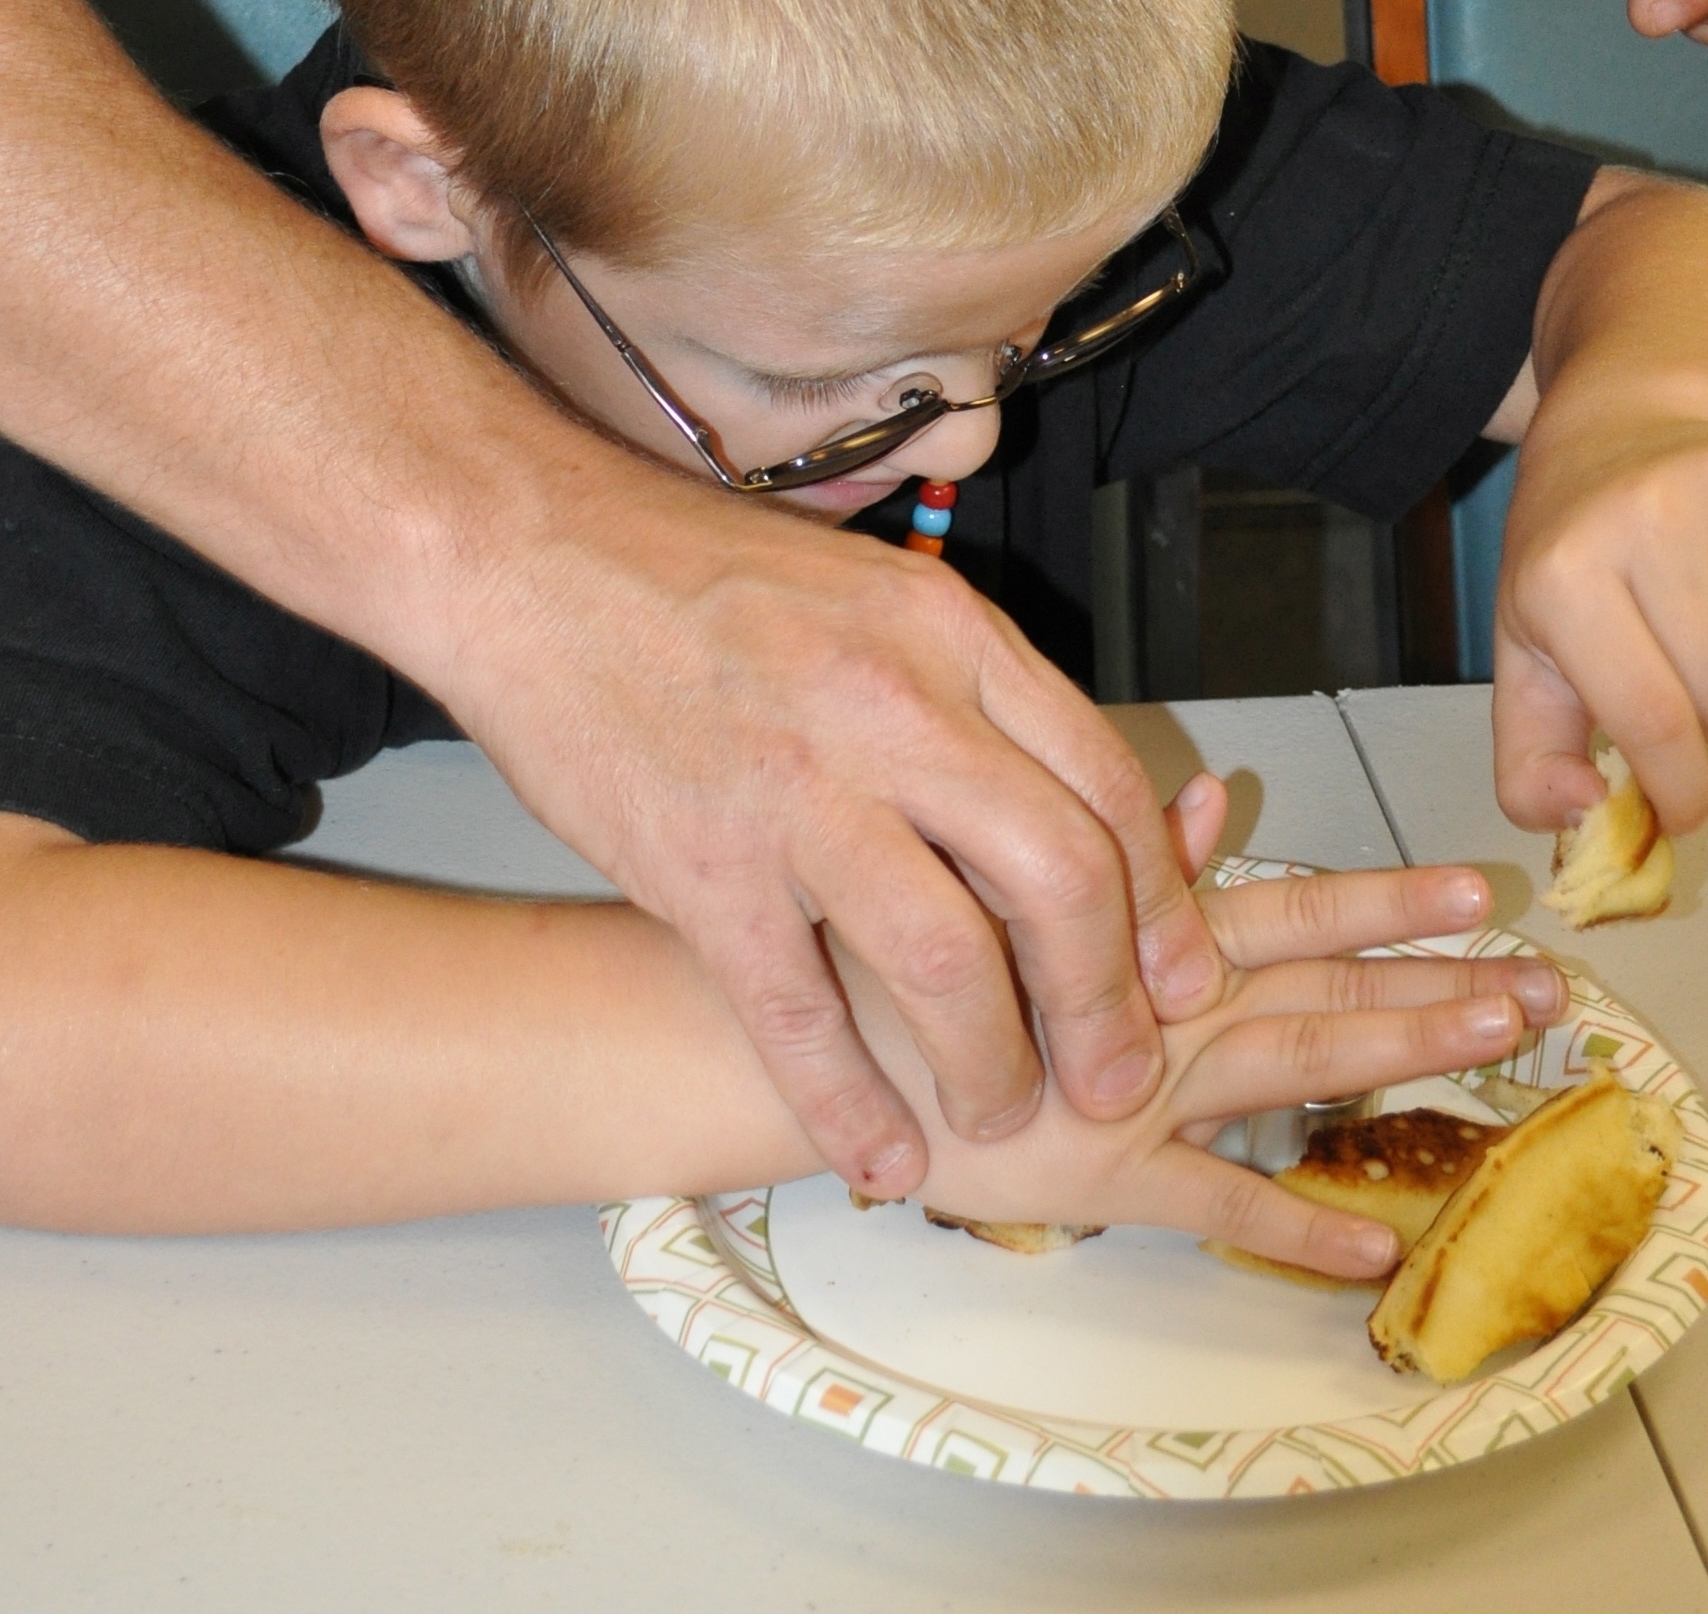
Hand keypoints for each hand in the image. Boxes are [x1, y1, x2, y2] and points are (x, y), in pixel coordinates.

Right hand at [444, 462, 1229, 1197]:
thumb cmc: (691, 571)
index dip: (1160, 902)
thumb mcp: (870, 595)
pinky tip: (879, 1157)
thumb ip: (961, 693)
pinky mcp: (702, 865)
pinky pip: (798, 1013)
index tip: (1176, 977)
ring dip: (991, 1061)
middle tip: (1116, 1075)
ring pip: (948, 957)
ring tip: (997, 1112)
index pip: (1103, 783)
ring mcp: (798, 791)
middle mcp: (894, 708)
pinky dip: (849, 1102)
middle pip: (1059, 877)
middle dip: (1106, 1002)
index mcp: (947, 634)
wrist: (531, 551)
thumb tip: (1047, 808)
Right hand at [867, 837, 1565, 1272]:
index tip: (1479, 894)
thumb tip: (1216, 800)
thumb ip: (1128, 852)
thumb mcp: (1016, 872)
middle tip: (1547, 985)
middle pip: (1327, 985)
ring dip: (1406, 1055)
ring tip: (1501, 1050)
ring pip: (1302, 1068)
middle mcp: (1167, 1007)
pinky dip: (1299, 1230)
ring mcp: (1148, 1092)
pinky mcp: (1110, 1177)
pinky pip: (1219, 1206)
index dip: (1388, 901)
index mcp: (1148, 936)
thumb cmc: (907, 946)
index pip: (1295, 908)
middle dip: (1439, 982)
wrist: (823, 1039)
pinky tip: (1378, 1249)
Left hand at [1491, 411, 1707, 832]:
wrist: (1617, 431)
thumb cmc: (1574, 561)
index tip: (1684, 805)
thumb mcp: (1523, 661)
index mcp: (1565, 573)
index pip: (1654, 720)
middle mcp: (1647, 513)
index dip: (1681, 788)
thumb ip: (1530, 765)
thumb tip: (1585, 813)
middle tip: (1687, 670)